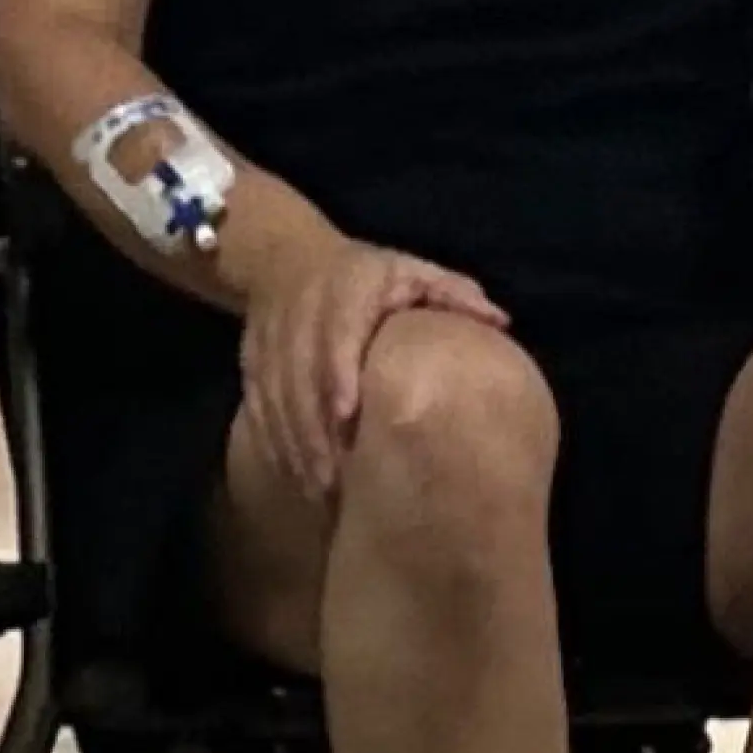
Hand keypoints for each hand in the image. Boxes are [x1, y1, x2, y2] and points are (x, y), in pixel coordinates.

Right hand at [241, 238, 509, 499]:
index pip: (335, 334)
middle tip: (336, 484)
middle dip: (313, 431)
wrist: (285, 257)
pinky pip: (258, 408)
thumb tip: (500, 322)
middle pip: (299, 378)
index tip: (348, 416)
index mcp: (344, 291)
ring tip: (321, 495)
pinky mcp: (252, 364)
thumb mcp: (411, 270)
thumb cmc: (368, 274)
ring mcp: (270, 343)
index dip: (336, 374)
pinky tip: (297, 480)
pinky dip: (275, 445)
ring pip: (276, 400)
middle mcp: (301, 316)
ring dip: (295, 448)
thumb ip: (452, 293)